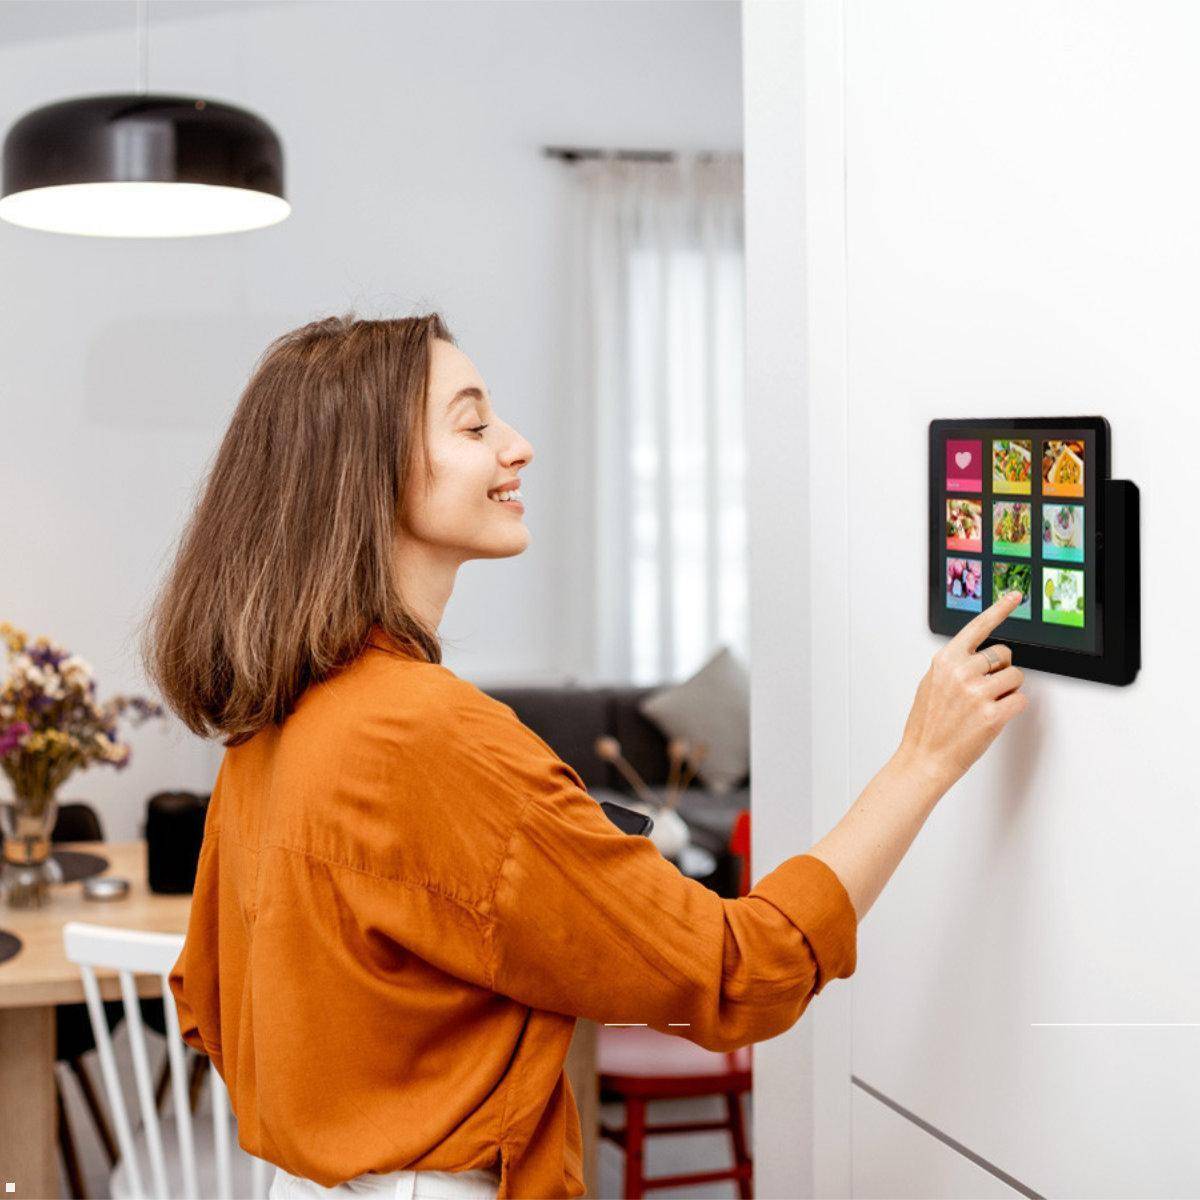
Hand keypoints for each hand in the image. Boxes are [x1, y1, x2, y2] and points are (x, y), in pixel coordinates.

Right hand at [899, 590, 1029, 788]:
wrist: (924, 758)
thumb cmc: (926, 725)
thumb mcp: (930, 684)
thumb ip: (952, 666)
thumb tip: (975, 656)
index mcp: (946, 661)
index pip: (978, 627)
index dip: (999, 609)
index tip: (1014, 596)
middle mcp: (961, 672)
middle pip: (1004, 654)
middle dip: (1001, 669)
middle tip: (987, 689)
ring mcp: (977, 693)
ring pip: (1016, 677)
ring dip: (1008, 690)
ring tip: (987, 705)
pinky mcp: (992, 715)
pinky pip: (1021, 700)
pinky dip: (1014, 707)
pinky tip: (995, 716)